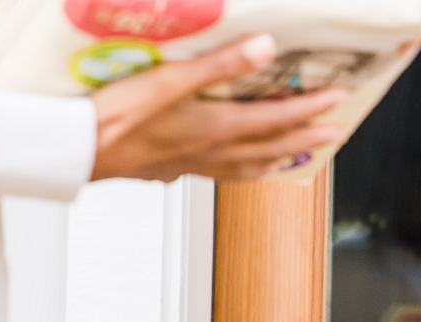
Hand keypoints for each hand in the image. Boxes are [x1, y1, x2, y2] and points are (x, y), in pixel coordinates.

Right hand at [90, 34, 346, 181]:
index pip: (278, 119)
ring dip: (282, 157)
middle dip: (307, 137)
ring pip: (254, 164)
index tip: (338, 100)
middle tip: (334, 133)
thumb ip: (222, 65)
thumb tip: (265, 49)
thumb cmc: (118, 115)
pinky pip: (229, 173)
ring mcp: (199, 164)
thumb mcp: (171, 79)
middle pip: (274, 146)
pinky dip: (249, 169)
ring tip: (301, 154)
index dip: (312, 109)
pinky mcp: (180, 170)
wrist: (81, 150)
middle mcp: (216, 151)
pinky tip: (247, 167)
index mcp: (219, 128)